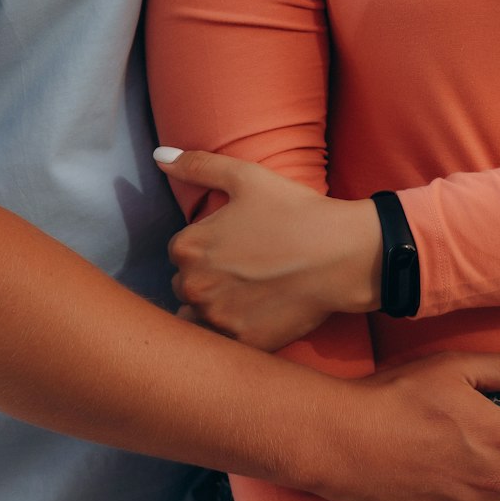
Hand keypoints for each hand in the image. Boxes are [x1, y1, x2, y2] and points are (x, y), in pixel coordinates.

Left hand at [155, 147, 379, 348]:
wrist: (339, 254)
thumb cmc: (293, 211)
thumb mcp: (245, 176)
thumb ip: (197, 166)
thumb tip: (160, 157)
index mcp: (190, 247)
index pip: (179, 251)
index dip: (206, 244)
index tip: (232, 241)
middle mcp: (195, 287)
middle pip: (186, 285)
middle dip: (206, 276)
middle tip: (243, 265)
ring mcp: (218, 319)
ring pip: (198, 317)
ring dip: (214, 306)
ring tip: (249, 291)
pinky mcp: (242, 343)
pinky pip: (222, 342)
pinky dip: (234, 328)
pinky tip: (259, 311)